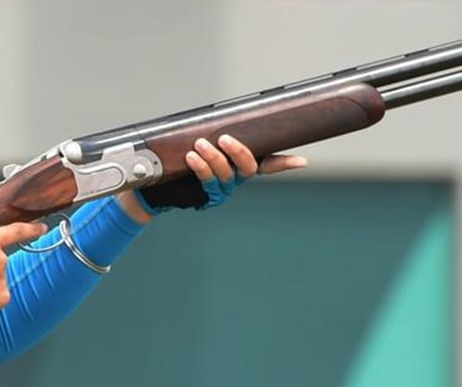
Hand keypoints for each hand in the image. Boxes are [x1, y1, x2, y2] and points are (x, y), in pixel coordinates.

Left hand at [126, 134, 307, 219]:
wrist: (160, 185)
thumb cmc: (184, 159)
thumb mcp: (201, 143)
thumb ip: (215, 134)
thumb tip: (217, 116)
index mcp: (242, 165)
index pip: (269, 163)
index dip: (285, 163)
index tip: (301, 162)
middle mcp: (236, 178)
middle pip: (249, 168)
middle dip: (239, 152)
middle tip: (225, 139)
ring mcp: (223, 189)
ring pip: (226, 174)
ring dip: (213, 158)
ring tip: (200, 145)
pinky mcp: (208, 196)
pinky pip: (208, 182)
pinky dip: (201, 168)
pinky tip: (192, 158)